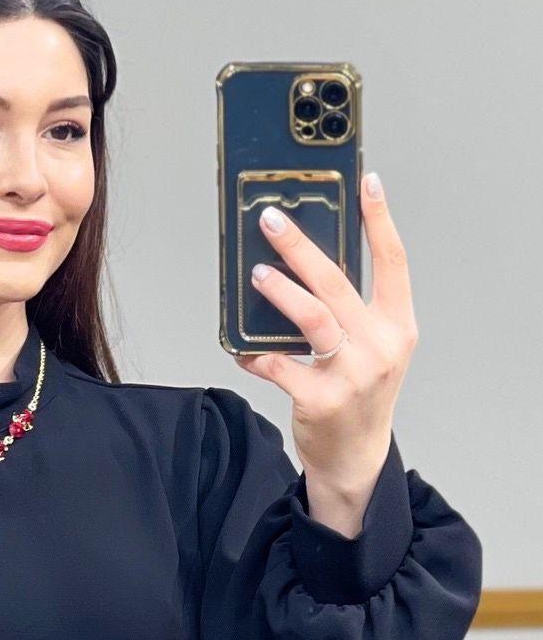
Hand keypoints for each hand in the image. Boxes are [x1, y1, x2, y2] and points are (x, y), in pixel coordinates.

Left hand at [235, 169, 416, 536]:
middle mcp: (381, 345)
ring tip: (256, 274)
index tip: (366, 182)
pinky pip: (279, 366)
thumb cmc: (359, 396)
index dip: (380, 219)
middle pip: (337, 283)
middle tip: (272, 221)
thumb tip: (304, 269)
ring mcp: (352, 374)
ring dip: (280, 292)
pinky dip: (256, 354)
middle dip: (301, 247)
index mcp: (398, 325)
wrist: (356, 457)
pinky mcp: (320, 400)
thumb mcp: (372, 350)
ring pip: (312, 319)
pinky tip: (241, 348)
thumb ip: (351, 313)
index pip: (393, 260)